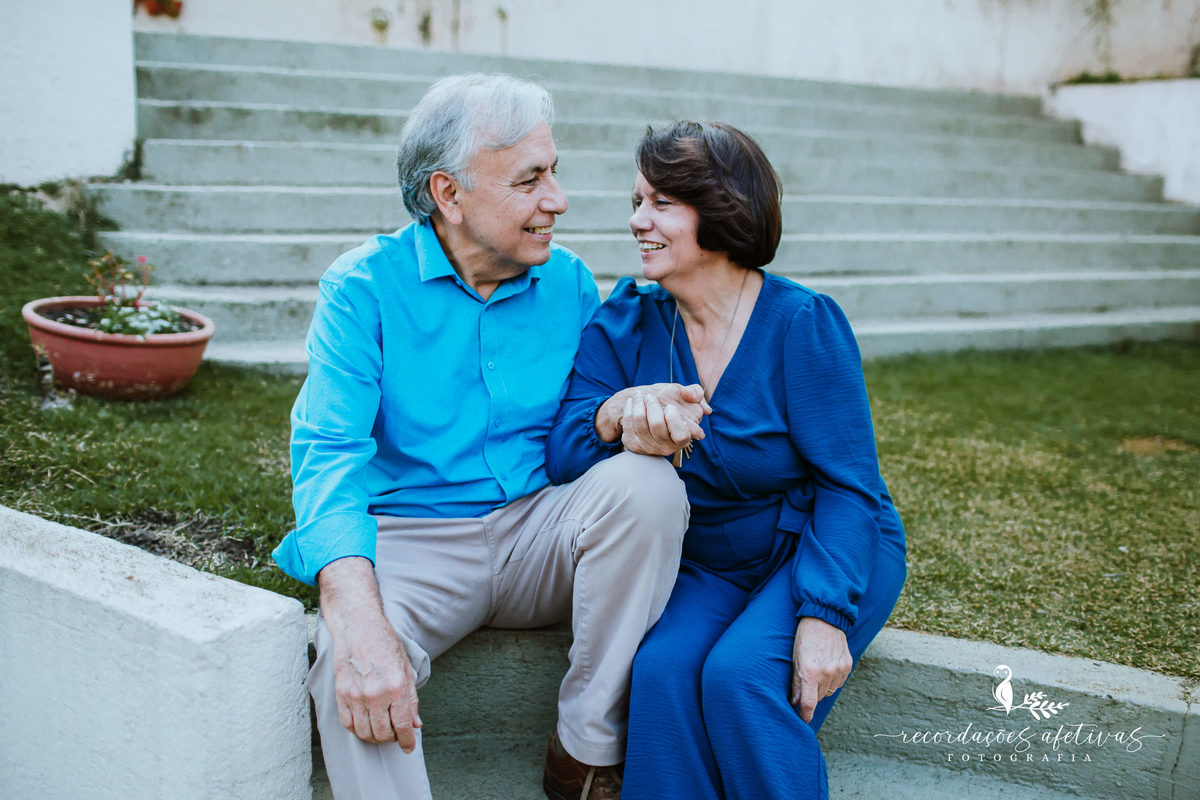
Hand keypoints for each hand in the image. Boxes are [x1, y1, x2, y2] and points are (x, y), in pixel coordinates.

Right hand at [319, 557, 421, 750]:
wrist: (359, 626)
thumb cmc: (386, 645)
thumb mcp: (407, 669)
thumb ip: (411, 699)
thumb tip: (415, 724)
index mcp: (397, 686)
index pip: (402, 725)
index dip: (407, 741)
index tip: (409, 746)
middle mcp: (376, 693)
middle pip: (383, 733)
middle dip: (392, 739)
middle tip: (396, 735)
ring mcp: (356, 694)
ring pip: (364, 732)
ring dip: (375, 737)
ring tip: (381, 732)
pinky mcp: (341, 693)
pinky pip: (348, 723)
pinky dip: (357, 730)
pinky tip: (365, 725)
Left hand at [595, 383, 710, 449]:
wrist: (646, 414)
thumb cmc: (670, 403)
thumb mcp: (685, 395)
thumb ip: (695, 393)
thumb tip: (699, 402)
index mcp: (683, 438)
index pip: (682, 435)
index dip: (674, 420)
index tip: (669, 407)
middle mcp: (666, 447)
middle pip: (657, 425)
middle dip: (652, 405)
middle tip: (650, 396)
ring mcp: (649, 447)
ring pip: (641, 423)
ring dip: (639, 404)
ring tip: (641, 395)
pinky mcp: (633, 445)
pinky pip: (628, 424)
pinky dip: (629, 409)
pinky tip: (632, 401)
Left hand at [790, 616, 851, 723]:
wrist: (824, 618)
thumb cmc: (805, 638)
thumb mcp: (795, 659)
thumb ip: (796, 682)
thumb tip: (795, 702)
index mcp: (810, 672)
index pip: (809, 703)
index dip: (805, 715)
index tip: (803, 720)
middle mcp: (827, 673)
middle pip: (819, 697)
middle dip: (811, 695)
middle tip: (805, 684)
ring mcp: (839, 670)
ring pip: (829, 691)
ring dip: (822, 688)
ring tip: (816, 672)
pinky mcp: (847, 665)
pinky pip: (839, 682)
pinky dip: (832, 680)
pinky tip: (826, 668)